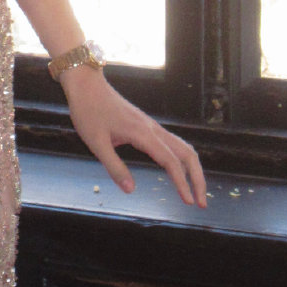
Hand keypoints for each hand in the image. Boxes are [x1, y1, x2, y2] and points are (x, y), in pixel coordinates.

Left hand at [60, 66, 207, 208]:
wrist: (86, 84)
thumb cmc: (89, 111)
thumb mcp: (96, 143)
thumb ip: (114, 167)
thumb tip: (131, 190)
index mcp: (142, 133)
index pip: (170, 160)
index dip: (182, 183)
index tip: (188, 202)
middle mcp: (152, 128)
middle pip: (186, 152)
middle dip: (197, 178)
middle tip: (201, 203)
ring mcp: (150, 125)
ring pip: (181, 146)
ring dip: (192, 169)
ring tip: (194, 191)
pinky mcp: (146, 125)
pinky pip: (171, 142)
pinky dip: (182, 159)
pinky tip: (179, 171)